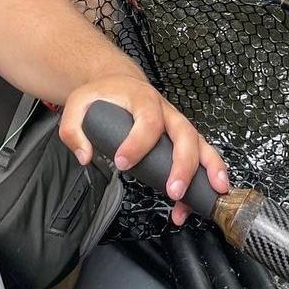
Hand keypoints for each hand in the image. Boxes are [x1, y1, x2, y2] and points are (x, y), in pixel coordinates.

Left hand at [58, 78, 228, 226]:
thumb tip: (85, 156)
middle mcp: (166, 112)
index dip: (138, 143)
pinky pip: (198, 158)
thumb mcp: (79, 103)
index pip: (147, 120)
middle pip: (185, 134)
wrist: (119, 82)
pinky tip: (190, 207)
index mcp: (142, 99)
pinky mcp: (180, 140)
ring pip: (201, 144)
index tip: (122, 162)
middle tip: (173, 189)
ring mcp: (176, 126)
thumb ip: (74, 129)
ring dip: (210, 168)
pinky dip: (201, 181)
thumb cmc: (104, 94)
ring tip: (214, 191)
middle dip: (183, 164)